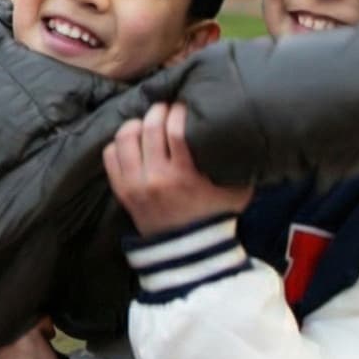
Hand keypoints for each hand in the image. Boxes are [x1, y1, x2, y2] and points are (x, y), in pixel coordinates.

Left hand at [103, 103, 249, 236]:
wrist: (189, 251)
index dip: (179, 111)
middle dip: (159, 111)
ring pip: (124, 137)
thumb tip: (248, 131)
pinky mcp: (121, 191)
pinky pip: (110, 154)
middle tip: (167, 109)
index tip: (185, 107)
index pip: (175, 130)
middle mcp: (156, 178)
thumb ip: (242, 163)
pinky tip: (134, 142)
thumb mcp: (237, 190)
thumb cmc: (217, 215)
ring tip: (148, 122)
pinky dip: (119, 143)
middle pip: (148, 127)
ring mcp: (135, 185)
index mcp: (184, 175)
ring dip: (136, 123)